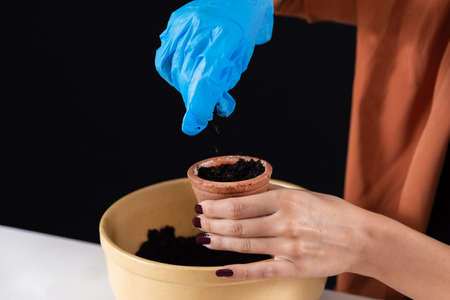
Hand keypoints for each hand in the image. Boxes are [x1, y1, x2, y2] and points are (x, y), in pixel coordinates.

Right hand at [155, 0, 273, 134]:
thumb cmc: (243, 29)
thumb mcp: (241, 57)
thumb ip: (224, 81)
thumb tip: (212, 106)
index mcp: (226, 39)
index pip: (207, 79)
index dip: (198, 106)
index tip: (193, 125)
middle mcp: (202, 30)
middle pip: (189, 78)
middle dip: (194, 101)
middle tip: (202, 111)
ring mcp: (185, 25)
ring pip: (175, 70)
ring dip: (185, 88)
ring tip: (197, 88)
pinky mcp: (175, 23)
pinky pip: (164, 57)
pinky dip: (170, 72)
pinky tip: (181, 75)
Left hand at [193, 187, 371, 279]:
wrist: (362, 238)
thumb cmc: (334, 213)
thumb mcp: (305, 195)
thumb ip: (275, 196)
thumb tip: (246, 194)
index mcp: (286, 201)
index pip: (240, 204)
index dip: (217, 206)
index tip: (203, 205)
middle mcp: (285, 224)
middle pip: (237, 224)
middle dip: (212, 223)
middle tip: (198, 221)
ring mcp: (289, 248)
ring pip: (244, 245)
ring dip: (219, 242)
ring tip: (203, 239)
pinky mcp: (294, 268)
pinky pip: (261, 271)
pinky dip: (238, 271)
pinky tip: (221, 269)